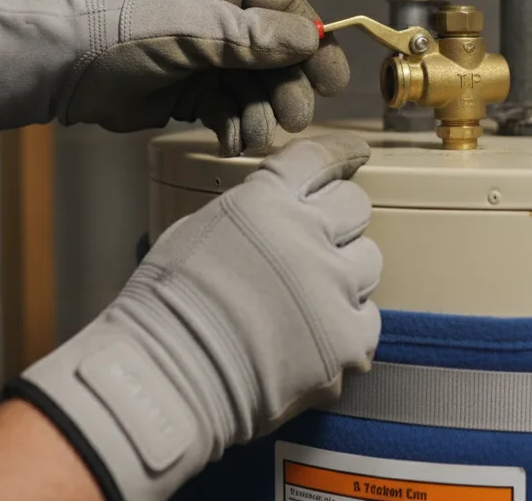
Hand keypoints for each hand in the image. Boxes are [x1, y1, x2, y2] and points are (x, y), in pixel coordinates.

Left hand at [0, 0, 349, 154]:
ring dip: (262, 113)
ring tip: (258, 135)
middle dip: (288, 86)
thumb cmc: (120, 28)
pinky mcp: (189, 92)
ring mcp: (204, 56)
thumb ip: (251, 35)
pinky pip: (227, 109)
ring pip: (253, 86)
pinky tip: (234, 142)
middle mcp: (219, 16)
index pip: (283, 7)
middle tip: (297, 117)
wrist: (63, 66)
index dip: (312, 41)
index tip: (332, 76)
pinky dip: (235, 126)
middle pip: (276, 53)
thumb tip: (309, 36)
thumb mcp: (191, 25)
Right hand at [6, 133, 380, 500]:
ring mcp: (332, 287)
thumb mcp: (193, 232)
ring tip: (313, 300)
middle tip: (318, 246)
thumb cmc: (163, 309)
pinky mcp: (347, 339)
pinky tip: (316, 341)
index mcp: (263, 202)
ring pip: (368, 261)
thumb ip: (244, 216)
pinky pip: (367, 321)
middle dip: (340, 221)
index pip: (317, 159)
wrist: (168, 377)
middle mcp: (305, 234)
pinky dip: (346, 328)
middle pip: (355, 205)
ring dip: (345, 275)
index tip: (356, 154)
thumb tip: (266, 218)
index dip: (341, 153)